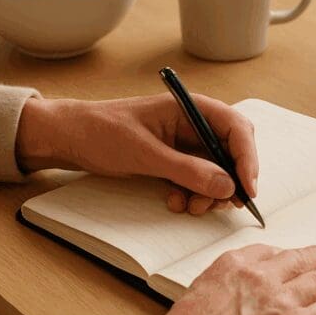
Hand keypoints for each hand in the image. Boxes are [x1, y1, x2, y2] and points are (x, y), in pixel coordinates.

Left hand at [15, 94, 258, 213]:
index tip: (246, 188)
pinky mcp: (174, 160)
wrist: (68, 138)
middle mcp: (194, 123)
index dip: (247, 158)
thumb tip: (226, 186)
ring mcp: (185, 142)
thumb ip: (187, 170)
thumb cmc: (102, 131)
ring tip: (191, 207)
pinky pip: (197, 180)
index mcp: (191, 107)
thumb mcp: (145, 153)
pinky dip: (193, 194)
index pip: (236, 128)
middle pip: (232, 151)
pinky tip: (175, 201)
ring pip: (217, 171)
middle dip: (230, 180)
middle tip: (221, 205)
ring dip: (210, 193)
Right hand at [154, 244, 315, 314]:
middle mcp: (262, 276)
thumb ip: (223, 285)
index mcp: (234, 264)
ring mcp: (282, 301)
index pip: (268, 251)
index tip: (289, 258)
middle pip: (298, 260)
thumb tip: (237, 291)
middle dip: (314, 258)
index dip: (284, 256)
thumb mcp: (198, 293)